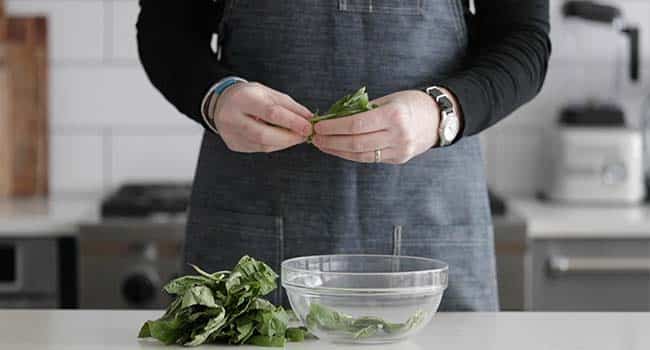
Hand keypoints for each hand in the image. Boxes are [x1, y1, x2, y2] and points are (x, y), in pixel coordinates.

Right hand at [212, 82, 312, 152]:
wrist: (222, 102)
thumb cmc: (248, 96)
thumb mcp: (268, 93)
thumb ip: (289, 106)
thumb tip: (309, 119)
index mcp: (243, 98)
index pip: (271, 113)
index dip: (292, 122)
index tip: (308, 127)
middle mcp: (232, 117)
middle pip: (264, 135)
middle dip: (289, 137)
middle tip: (305, 135)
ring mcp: (231, 134)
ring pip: (262, 145)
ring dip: (284, 143)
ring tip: (296, 136)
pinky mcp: (233, 145)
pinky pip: (259, 149)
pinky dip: (274, 145)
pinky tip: (281, 139)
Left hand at [312, 90, 439, 163]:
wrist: (439, 118)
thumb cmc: (412, 103)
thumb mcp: (389, 99)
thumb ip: (364, 110)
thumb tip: (335, 117)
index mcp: (394, 116)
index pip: (356, 125)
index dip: (334, 127)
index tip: (319, 125)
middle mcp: (398, 135)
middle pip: (356, 143)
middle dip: (331, 141)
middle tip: (315, 137)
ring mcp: (399, 150)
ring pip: (361, 155)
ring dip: (338, 150)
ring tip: (323, 145)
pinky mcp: (398, 159)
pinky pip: (370, 158)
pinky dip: (351, 154)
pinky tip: (339, 149)